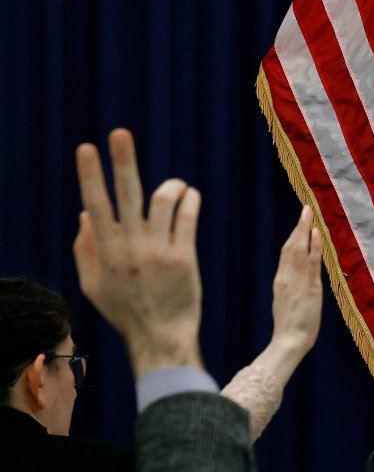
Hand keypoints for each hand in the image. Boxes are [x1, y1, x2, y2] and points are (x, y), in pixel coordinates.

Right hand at [73, 129, 203, 377]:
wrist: (160, 337)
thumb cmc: (124, 311)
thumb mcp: (92, 285)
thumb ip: (84, 249)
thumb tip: (85, 213)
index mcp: (105, 251)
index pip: (95, 204)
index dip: (91, 175)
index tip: (86, 148)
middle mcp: (131, 247)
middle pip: (127, 195)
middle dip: (122, 162)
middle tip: (119, 133)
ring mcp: (159, 251)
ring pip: (164, 202)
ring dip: (170, 185)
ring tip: (174, 185)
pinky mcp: (185, 257)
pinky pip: (188, 218)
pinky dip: (190, 200)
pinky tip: (191, 195)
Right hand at [267, 207, 324, 361]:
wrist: (290, 341)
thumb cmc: (290, 327)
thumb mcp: (287, 302)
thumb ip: (292, 288)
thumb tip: (299, 278)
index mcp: (280, 281)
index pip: (286, 254)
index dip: (293, 237)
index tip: (299, 224)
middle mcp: (286, 277)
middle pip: (291, 246)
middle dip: (298, 227)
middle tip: (305, 209)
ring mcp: (297, 280)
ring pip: (299, 249)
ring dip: (305, 230)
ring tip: (309, 214)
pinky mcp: (309, 286)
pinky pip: (311, 261)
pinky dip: (313, 246)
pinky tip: (315, 233)